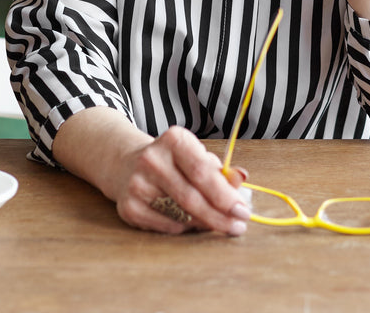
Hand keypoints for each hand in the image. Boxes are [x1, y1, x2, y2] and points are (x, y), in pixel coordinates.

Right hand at [112, 126, 251, 234]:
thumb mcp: (195, 155)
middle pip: (192, 197)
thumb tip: (241, 179)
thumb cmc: (172, 161)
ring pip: (180, 214)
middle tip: (238, 226)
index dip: (225, 195)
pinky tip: (195, 225)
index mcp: (174, 140)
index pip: (203, 171)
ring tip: (222, 225)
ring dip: (206, 224)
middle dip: (220, 215)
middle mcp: (152, 160)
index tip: (243, 211)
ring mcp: (138, 185)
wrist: (126, 163)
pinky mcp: (129, 207)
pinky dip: (186, 228)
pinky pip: (167, 226)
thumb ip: (219, 169)